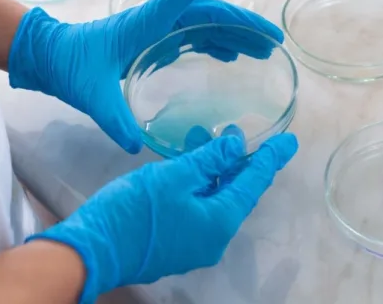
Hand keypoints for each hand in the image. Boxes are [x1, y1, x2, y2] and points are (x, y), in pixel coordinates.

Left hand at [7, 0, 283, 153]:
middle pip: (207, 11)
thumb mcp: (91, 95)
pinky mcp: (156, 40)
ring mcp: (158, 29)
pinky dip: (217, 43)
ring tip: (263, 51)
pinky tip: (232, 57)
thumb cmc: (71, 67)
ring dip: (235, 33)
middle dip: (243, 21)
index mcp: (144, 23)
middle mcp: (156, 20)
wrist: (52, 57)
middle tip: (274, 40)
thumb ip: (114, 120)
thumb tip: (137, 146)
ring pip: (204, 23)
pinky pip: (194, 36)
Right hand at [27, 132, 298, 303]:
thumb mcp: (173, 177)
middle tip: (237, 131)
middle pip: (235, 192)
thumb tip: (236, 146)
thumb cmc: (134, 211)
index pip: (254, 183)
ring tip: (205, 136)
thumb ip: (209, 160)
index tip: (289, 142)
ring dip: (212, 168)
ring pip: (213, 198)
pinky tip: (185, 162)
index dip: (271, 158)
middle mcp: (213, 238)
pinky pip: (197, 207)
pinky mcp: (174, 243)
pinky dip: (197, 183)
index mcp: (220, 221)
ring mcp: (193, 244)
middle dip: (237, 160)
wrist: (93, 251)